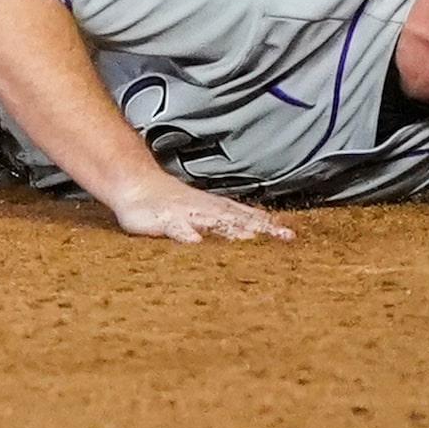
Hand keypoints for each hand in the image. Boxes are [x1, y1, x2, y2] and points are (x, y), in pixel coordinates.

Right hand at [107, 179, 296, 243]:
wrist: (137, 184)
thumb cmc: (172, 203)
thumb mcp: (202, 211)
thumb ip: (225, 222)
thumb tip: (254, 233)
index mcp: (216, 209)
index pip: (248, 217)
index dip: (269, 226)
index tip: (291, 238)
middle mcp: (206, 209)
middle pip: (238, 219)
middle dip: (261, 229)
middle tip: (284, 239)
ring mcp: (185, 213)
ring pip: (212, 221)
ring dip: (231, 230)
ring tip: (250, 240)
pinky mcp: (163, 220)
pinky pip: (176, 228)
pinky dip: (186, 234)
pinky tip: (196, 243)